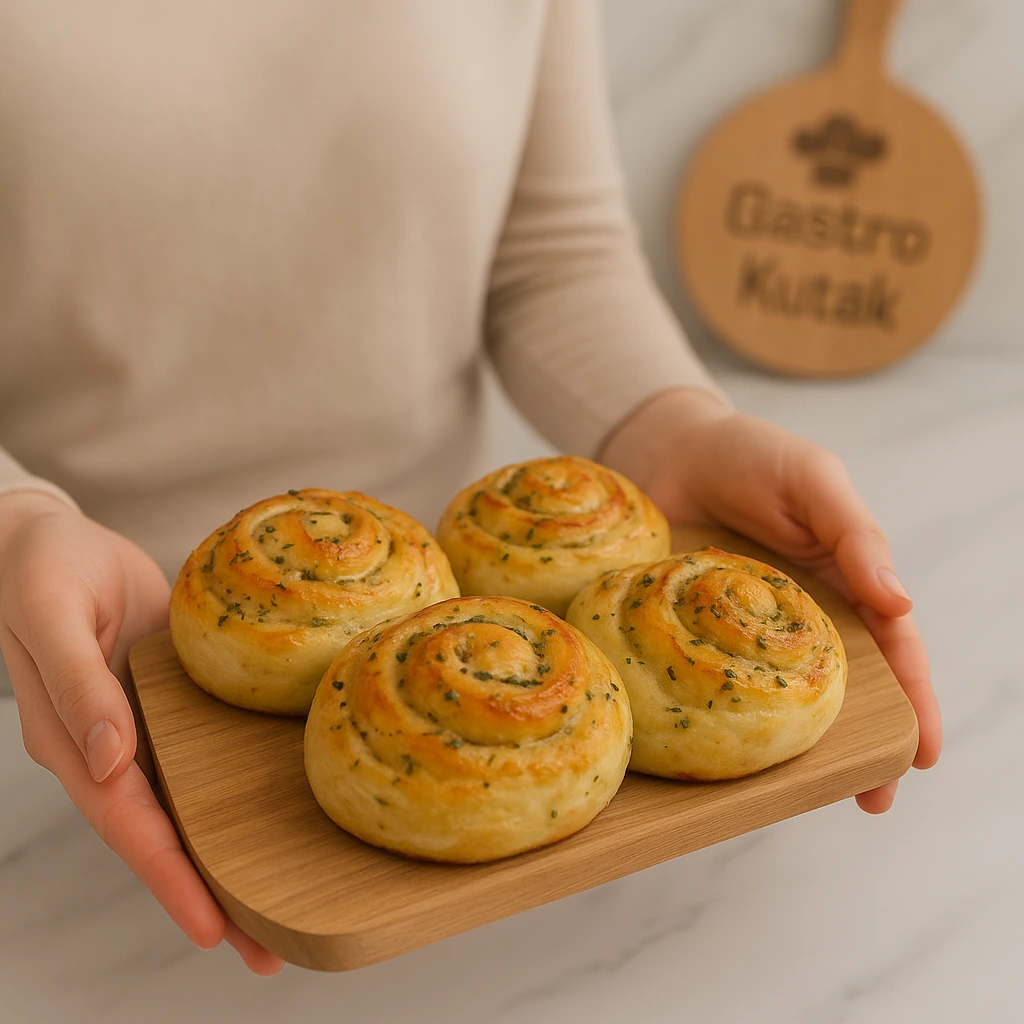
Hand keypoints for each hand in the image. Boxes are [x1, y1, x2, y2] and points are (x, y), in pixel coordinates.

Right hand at [0, 491, 284, 973]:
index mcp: (73, 742)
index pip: (128, 824)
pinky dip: (228, 799)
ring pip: (185, 810)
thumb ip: (78, 687)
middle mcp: (109, 750)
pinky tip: (268, 816)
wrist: (54, 538)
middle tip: (271, 949)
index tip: (214, 927)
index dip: (170, 877)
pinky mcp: (169, 706)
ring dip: (226, 859)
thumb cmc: (44, 569)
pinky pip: (199, 761)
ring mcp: (141, 732)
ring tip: (282, 906)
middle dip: (210, 894)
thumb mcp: (55, 616)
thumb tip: (109, 761)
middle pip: (163, 837)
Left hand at [601, 389, 940, 812]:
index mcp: (845, 582)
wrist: (668, 448)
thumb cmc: (751, 456)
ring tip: (805, 796)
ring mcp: (743, 631)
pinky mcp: (692, 631)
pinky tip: (724, 752)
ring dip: (798, 746)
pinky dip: (724, 714)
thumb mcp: (814, 482)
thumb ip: (856, 536)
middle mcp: (799, 618)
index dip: (914, 702)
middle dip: (866, 744)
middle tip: (876, 801)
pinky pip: (712, 678)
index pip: (893, 650)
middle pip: (844, 689)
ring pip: (780, 697)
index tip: (922, 756)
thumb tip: (899, 603)